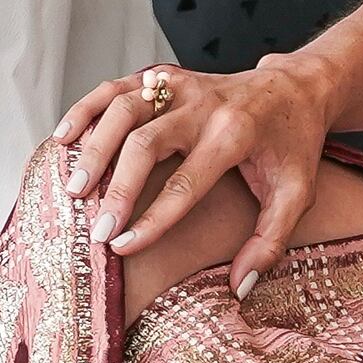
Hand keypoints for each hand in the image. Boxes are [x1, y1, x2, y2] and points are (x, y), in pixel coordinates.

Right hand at [55, 54, 336, 285]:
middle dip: (119, 188)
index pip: (186, 184)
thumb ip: (270, 242)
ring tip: (74, 187)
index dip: (152, 220)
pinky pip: (118, 87)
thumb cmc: (293, 146)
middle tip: (97, 229)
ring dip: (95, 146)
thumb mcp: (297, 194)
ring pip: (125, 108)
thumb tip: (241, 287)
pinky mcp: (166, 75)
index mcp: (237, 135)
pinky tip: (64, 138)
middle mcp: (205, 106)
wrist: (298, 87)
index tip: (123, 248)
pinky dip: (87, 108)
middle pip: (148, 143)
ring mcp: (182, 86)